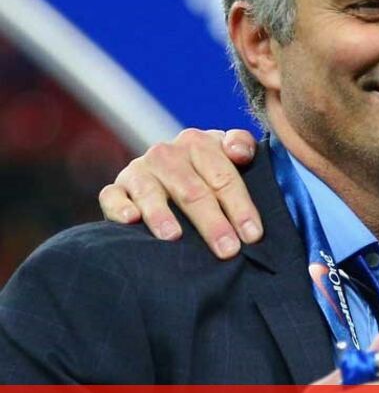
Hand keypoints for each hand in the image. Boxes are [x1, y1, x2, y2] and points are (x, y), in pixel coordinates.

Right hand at [98, 128, 260, 258]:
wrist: (169, 171)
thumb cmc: (208, 170)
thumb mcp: (228, 154)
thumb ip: (242, 146)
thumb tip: (240, 153)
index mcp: (198, 142)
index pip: (223, 177)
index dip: (240, 207)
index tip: (253, 235)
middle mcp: (166, 154)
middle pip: (192, 190)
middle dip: (212, 223)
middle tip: (227, 250)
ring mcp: (139, 170)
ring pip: (150, 192)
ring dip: (162, 215)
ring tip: (174, 237)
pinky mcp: (116, 188)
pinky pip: (112, 196)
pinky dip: (120, 207)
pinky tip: (131, 220)